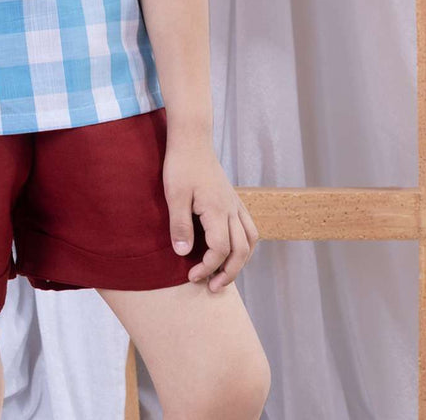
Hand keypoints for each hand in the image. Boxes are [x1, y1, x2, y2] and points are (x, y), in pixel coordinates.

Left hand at [163, 132, 258, 291]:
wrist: (192, 140)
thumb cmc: (181, 165)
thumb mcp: (174, 195)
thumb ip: (179, 224)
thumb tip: (183, 254)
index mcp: (217, 210)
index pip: (220, 249)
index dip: (208, 267)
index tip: (191, 275)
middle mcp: (231, 209)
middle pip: (241, 250)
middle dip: (229, 273)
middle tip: (212, 287)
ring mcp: (235, 204)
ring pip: (251, 240)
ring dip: (241, 261)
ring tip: (224, 274)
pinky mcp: (233, 199)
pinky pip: (249, 227)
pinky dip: (244, 244)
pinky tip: (231, 249)